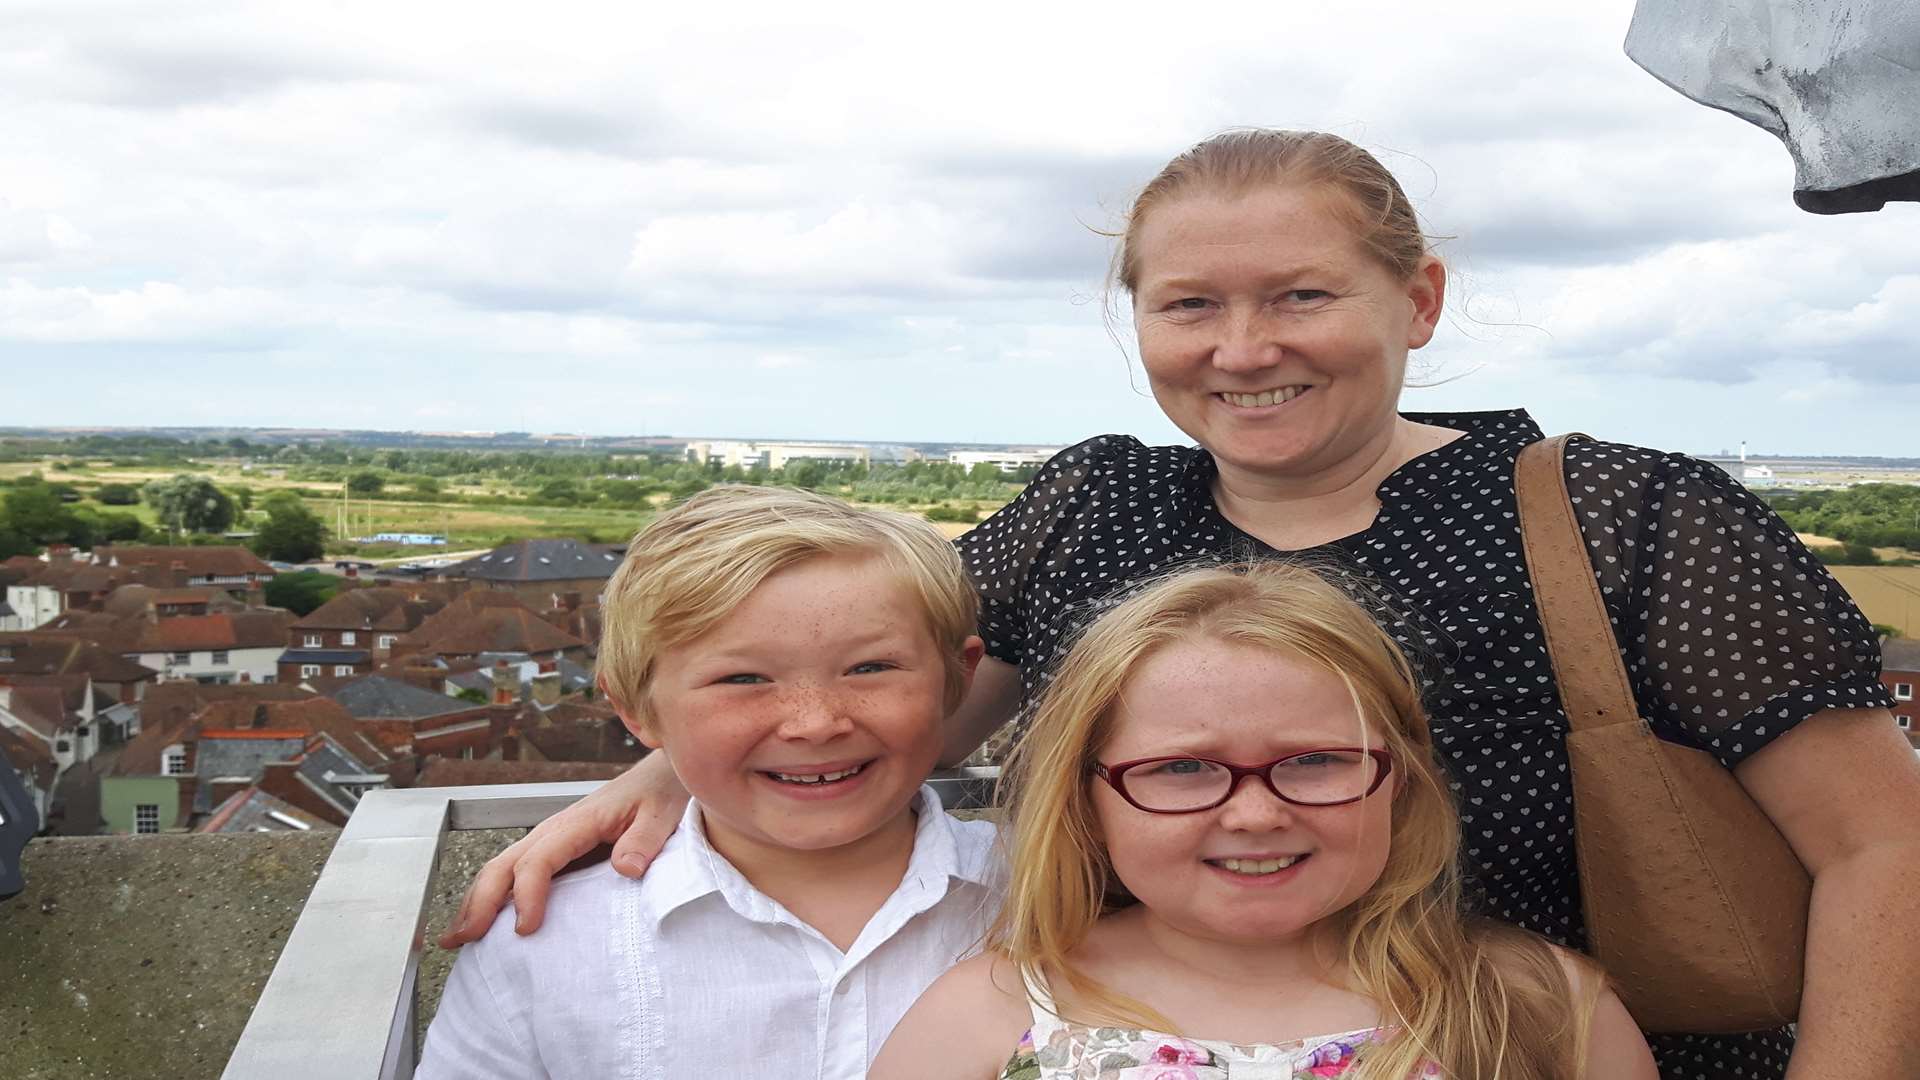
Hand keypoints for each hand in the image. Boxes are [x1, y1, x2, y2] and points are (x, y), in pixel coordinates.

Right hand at [436, 753, 687, 946]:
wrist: (658, 777)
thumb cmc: (659, 795)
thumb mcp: (661, 815)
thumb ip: (644, 840)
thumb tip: (625, 868)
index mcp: (578, 822)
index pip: (539, 860)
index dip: (526, 894)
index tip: (525, 929)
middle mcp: (554, 830)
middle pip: (504, 864)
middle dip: (480, 902)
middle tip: (466, 939)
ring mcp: (550, 840)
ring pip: (501, 868)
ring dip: (476, 901)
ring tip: (457, 938)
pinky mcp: (554, 851)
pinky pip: (515, 872)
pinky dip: (492, 897)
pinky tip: (483, 921)